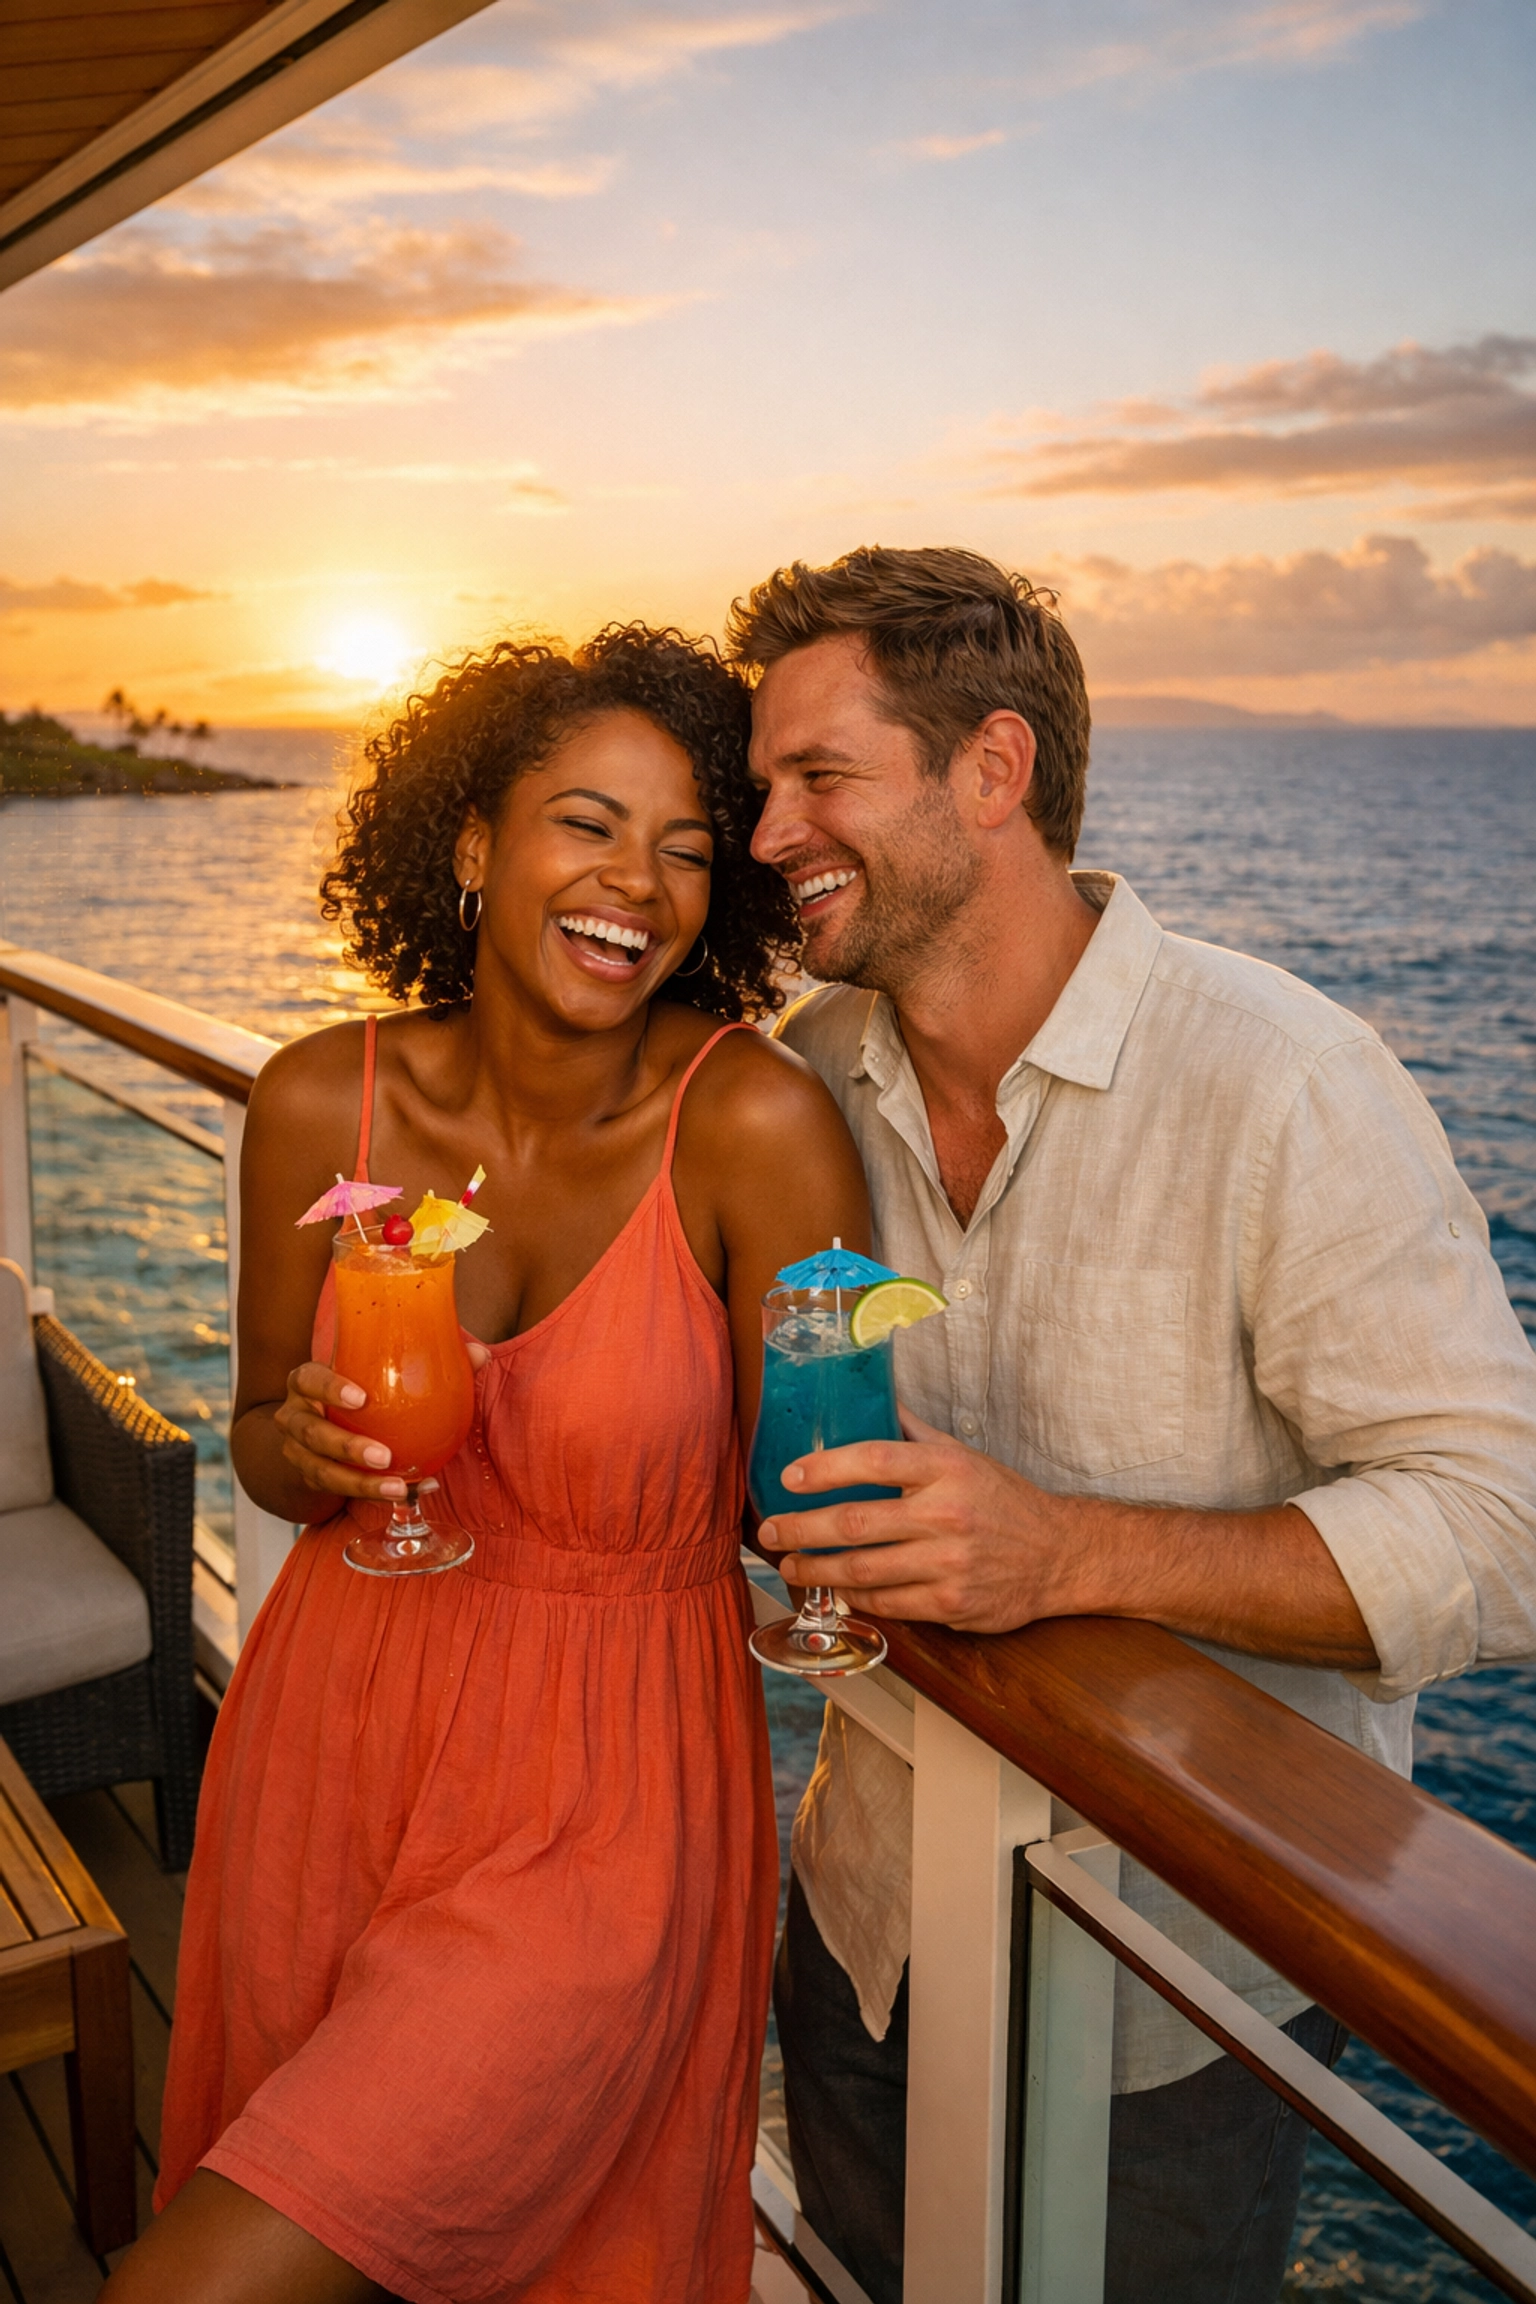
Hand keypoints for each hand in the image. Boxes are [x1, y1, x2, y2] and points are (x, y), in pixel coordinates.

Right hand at [273, 1342, 490, 1504]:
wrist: (315, 1427)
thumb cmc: (358, 1387)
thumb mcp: (374, 1371)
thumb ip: (426, 1358)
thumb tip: (479, 1353)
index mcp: (307, 1383)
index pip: (309, 1379)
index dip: (329, 1388)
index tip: (361, 1398)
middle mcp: (295, 1417)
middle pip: (313, 1433)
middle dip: (348, 1447)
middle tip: (384, 1456)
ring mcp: (298, 1452)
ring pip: (323, 1471)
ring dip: (362, 1483)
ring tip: (400, 1487)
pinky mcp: (311, 1480)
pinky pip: (342, 1492)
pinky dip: (376, 1494)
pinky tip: (413, 1493)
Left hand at [757, 1407, 1074, 1632]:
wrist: (1059, 1554)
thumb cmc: (1003, 1500)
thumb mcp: (963, 1455)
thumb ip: (913, 1432)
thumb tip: (868, 1392)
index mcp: (946, 1469)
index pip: (873, 1459)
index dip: (824, 1468)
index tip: (790, 1476)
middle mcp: (946, 1514)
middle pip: (854, 1522)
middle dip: (801, 1528)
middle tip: (771, 1530)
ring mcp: (949, 1563)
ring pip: (862, 1569)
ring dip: (816, 1569)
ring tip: (790, 1564)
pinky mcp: (951, 1603)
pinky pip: (887, 1602)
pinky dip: (854, 1596)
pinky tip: (835, 1588)